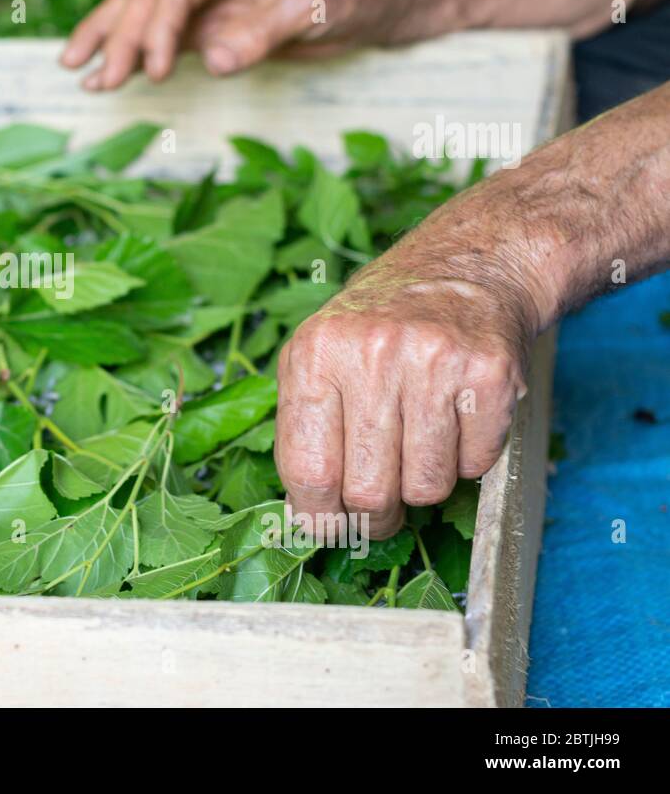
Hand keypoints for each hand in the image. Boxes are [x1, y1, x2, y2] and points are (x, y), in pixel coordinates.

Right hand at [60, 0, 374, 89]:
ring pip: (139, 13)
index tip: (153, 71)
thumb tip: (214, 61)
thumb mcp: (310, 7)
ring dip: (108, 40)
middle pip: (146, 0)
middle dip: (120, 40)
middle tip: (102, 80)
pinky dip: (128, 55)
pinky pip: (155, 37)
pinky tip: (100, 75)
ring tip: (75, 69)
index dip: (158, 30)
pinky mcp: (202, 26)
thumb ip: (262, 33)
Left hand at [274, 257, 535, 539]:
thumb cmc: (379, 325)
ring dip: (424, 484)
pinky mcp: (490, 372)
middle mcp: (371, 353)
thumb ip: (303, 428)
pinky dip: (468, 460)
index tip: (329, 527)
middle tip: (382, 505)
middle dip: (376, 514)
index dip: (319, 516)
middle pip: (369, 491)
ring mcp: (434, 360)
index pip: (308, 471)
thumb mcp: (318, 355)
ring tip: (418, 447)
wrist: (465, 266)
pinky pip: (476, 464)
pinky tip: (456, 421)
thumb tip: (307, 517)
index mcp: (315, 354)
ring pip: (427, 487)